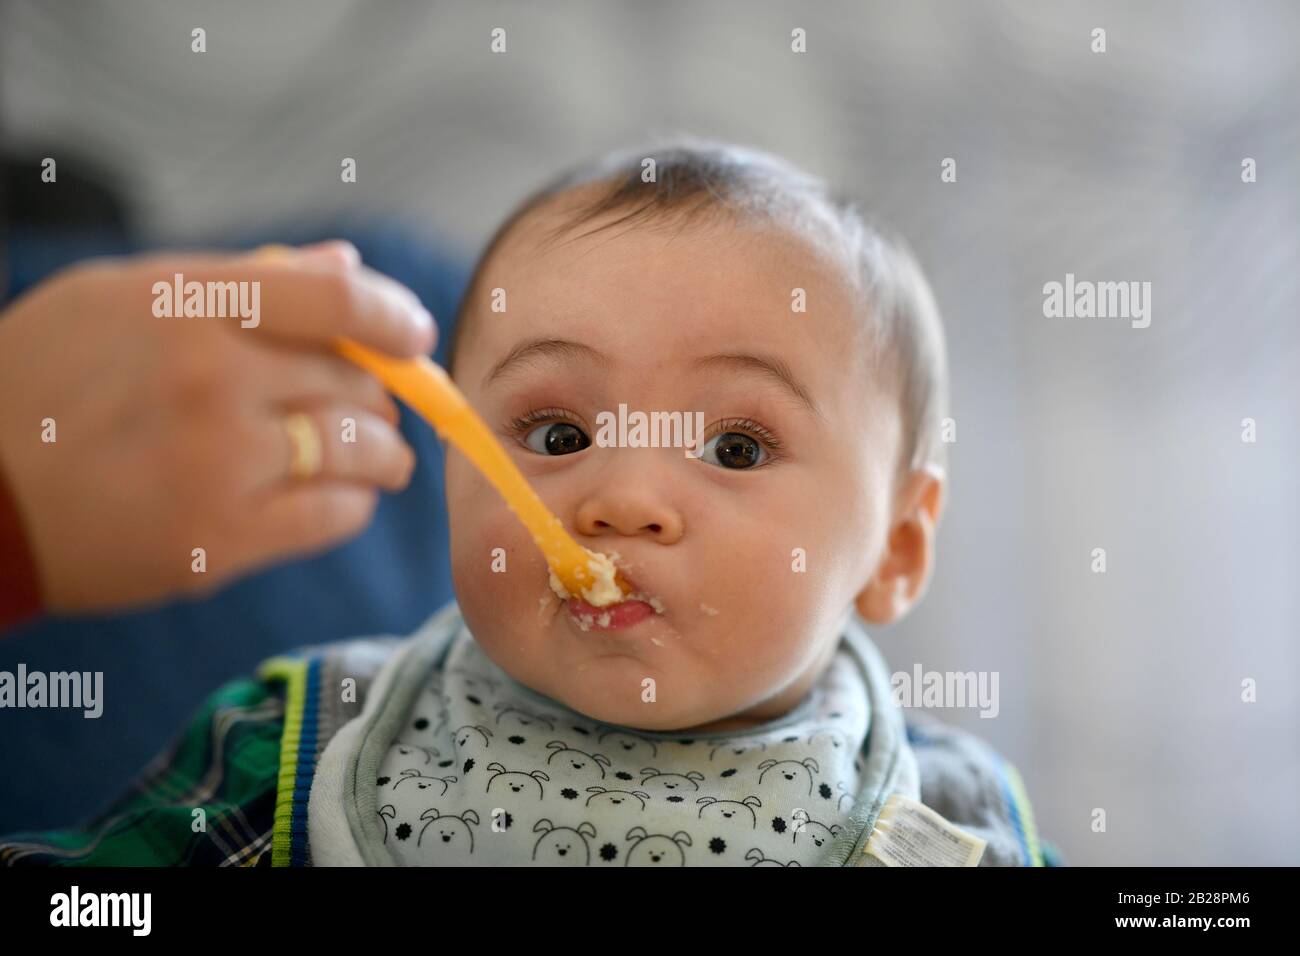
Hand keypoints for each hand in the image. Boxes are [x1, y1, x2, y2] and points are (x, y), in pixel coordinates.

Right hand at [0, 240, 435, 611]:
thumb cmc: (40, 383)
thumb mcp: (116, 298)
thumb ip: (238, 278)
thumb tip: (344, 264)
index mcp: (188, 306)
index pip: (338, 298)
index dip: (394, 316)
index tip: (414, 336)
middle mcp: (213, 379)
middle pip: (357, 379)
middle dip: (382, 393)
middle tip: (376, 406)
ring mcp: (220, 463)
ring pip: (361, 449)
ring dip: (384, 453)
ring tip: (380, 457)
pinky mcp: (221, 540)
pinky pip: (335, 517)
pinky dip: (353, 505)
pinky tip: (342, 499)